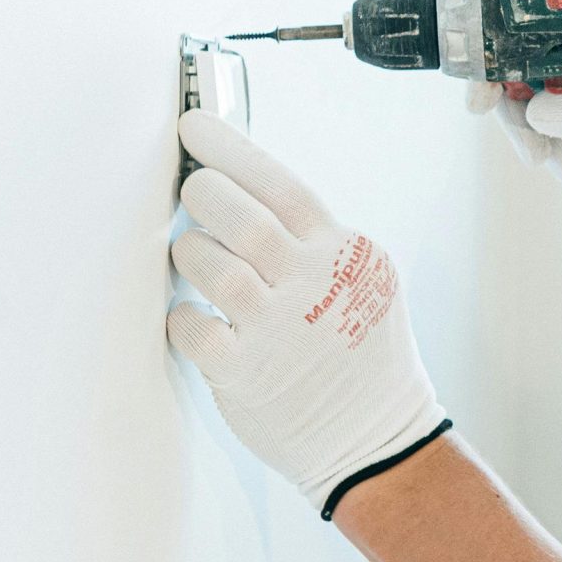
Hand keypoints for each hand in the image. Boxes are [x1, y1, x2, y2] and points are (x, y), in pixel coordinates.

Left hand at [166, 110, 448, 516]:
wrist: (378, 436)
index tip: (193, 125)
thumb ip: (314, 243)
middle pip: (240, 217)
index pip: (283, 187)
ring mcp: (280, 330)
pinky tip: (196, 318)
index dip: (231, 149)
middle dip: (203, 197)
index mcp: (348, 254)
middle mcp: (316, 285)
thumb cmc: (362, 355)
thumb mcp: (363, 282)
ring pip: (210, 265)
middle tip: (193, 196)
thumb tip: (241, 192)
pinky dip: (183, 316)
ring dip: (190, 254)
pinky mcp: (246, 373)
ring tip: (196, 261)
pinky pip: (190, 325)